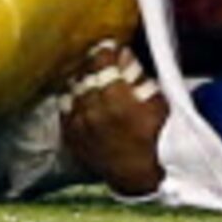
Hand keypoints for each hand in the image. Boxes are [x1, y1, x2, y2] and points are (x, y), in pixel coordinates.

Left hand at [53, 40, 167, 199]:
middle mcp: (91, 110)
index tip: (110, 46)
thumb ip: (138, 75)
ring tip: (92, 79)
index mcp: (115, 100)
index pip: (102, 62)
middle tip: (103, 62)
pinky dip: (72, 99)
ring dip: (82, 80)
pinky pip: (64, 108)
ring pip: (72, 89)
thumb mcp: (157, 102)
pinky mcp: (70, 136)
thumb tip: (124, 54)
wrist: (139, 176)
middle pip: (85, 73)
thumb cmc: (155, 137)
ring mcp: (78, 125)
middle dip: (94, 64)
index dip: (106, 50)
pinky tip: (82, 98)